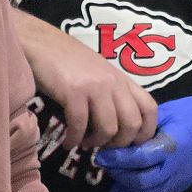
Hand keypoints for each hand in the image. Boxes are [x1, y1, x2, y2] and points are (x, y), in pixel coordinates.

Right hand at [30, 27, 157, 152]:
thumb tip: (116, 129)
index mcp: (123, 80)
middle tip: (104, 148)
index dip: (146, 133)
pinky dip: (74, 139)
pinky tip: (68, 142)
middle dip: (119, 144)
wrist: (41, 43)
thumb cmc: (68, 61)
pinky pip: (80, 125)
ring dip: (96, 143)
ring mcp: (95, 87)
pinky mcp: (73, 92)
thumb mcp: (98, 75)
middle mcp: (114, 83)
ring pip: (109, 128)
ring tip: (84, 143)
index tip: (130, 146)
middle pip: (133, 124)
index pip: (150, 108)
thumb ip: (111, 95)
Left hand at [93, 87, 191, 191]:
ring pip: (148, 191)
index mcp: (172, 144)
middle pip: (142, 181)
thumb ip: (141, 130)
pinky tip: (129, 181)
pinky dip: (140, 190)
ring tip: (115, 171)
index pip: (139, 158)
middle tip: (105, 164)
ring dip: (128, 185)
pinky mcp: (183, 184)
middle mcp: (177, 166)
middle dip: (120, 175)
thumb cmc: (188, 112)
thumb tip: (115, 142)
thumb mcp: (163, 114)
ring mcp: (181, 178)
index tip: (101, 154)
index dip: (118, 159)